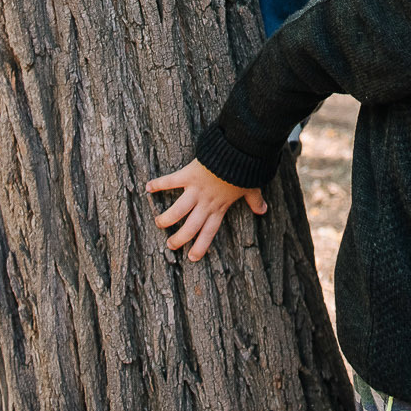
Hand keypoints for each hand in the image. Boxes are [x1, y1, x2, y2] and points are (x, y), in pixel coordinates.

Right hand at [147, 158, 264, 260]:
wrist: (236, 152)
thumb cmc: (244, 171)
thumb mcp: (251, 188)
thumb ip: (255, 201)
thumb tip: (263, 210)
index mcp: (219, 208)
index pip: (209, 232)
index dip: (201, 246)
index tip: (193, 257)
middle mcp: (205, 203)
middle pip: (190, 227)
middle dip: (179, 239)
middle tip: (170, 245)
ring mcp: (195, 191)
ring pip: (177, 211)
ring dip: (166, 218)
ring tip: (158, 223)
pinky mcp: (187, 175)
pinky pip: (170, 181)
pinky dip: (158, 183)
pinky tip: (148, 187)